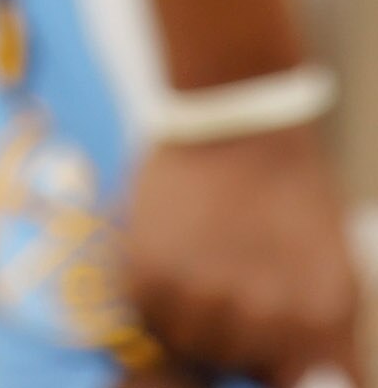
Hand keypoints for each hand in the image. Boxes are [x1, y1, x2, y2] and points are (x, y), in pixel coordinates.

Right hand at [125, 124, 361, 384]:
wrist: (237, 124)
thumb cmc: (293, 203)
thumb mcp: (337, 280)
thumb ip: (327, 349)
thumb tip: (308, 385)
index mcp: (318, 323)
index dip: (278, 374)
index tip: (272, 360)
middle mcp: (259, 317)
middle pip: (237, 369)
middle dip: (240, 344)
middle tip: (241, 292)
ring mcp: (199, 297)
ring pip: (190, 350)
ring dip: (197, 323)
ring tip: (208, 274)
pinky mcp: (147, 273)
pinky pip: (148, 318)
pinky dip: (159, 298)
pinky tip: (178, 259)